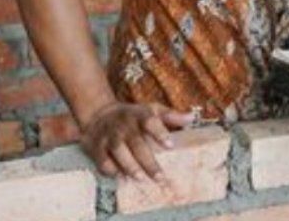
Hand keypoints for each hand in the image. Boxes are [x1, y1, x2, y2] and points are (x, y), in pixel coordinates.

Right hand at [79, 101, 193, 180]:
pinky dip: (111, 169)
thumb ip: (170, 116)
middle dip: (147, 161)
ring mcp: (109, 135)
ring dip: (129, 165)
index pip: (150, 121)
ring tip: (140, 178)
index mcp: (140, 115)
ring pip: (118, 151)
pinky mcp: (96, 146)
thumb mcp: (151, 110)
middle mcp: (124, 125)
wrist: (99, 114)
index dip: (160, 132)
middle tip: (160, 177)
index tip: (170, 145)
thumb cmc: (133, 116)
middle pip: (136, 142)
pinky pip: (102, 159)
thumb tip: (191, 118)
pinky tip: (121, 178)